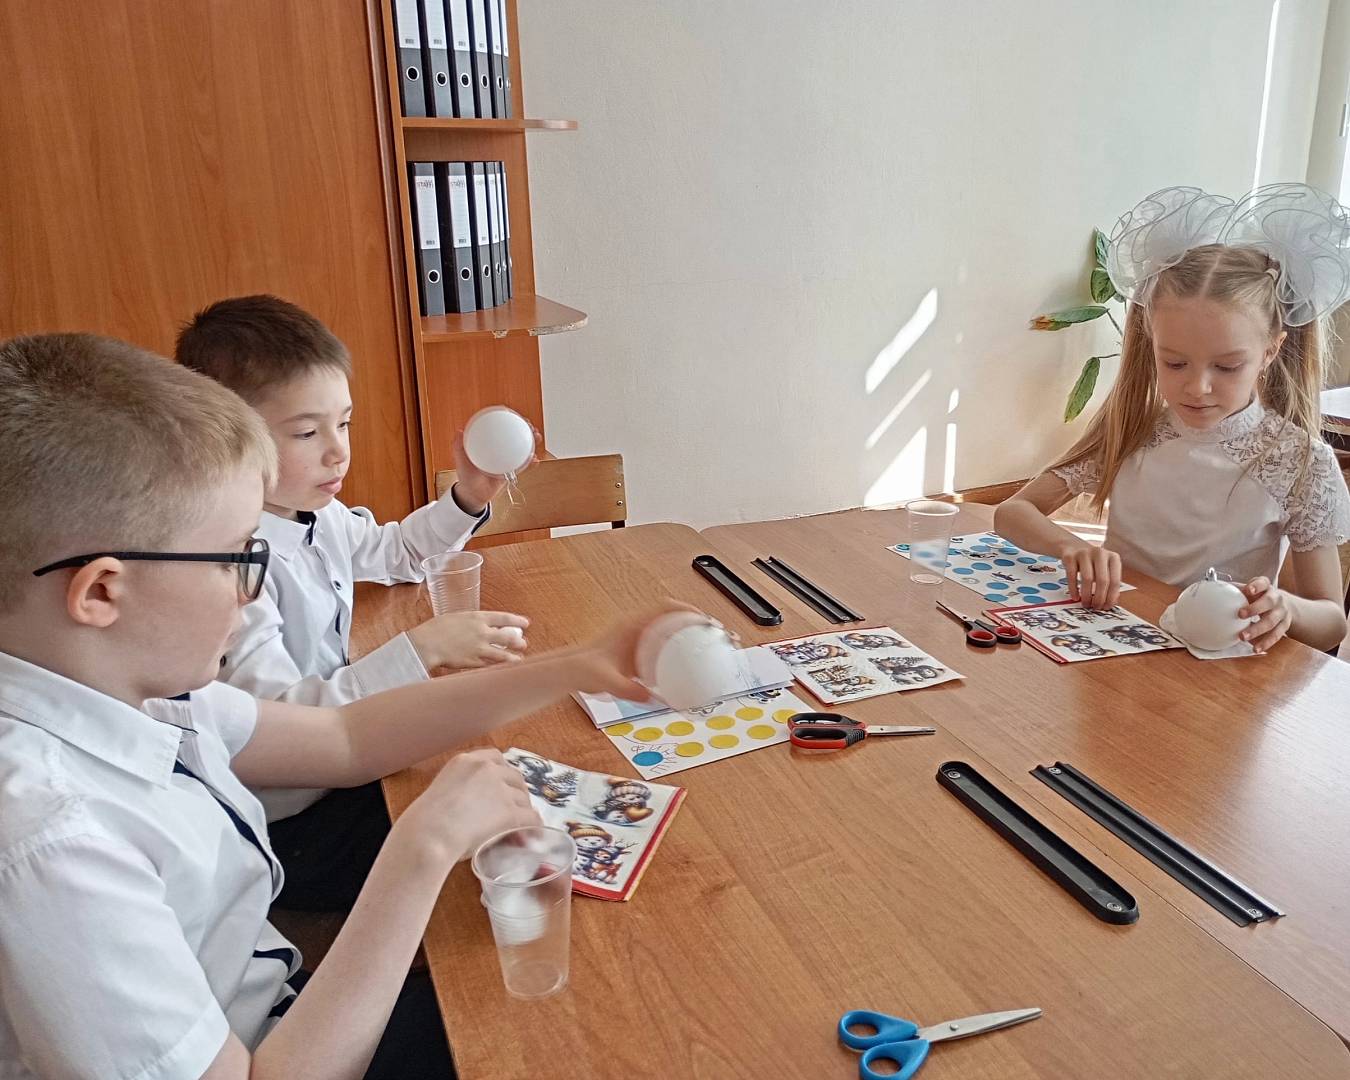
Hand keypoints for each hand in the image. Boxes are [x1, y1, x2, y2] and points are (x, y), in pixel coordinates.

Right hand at [401, 748, 540, 864]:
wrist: (429, 835)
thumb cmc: (425, 821)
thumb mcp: (442, 792)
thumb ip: (462, 790)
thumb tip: (478, 807)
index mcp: (465, 761)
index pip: (494, 757)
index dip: (502, 772)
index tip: (503, 784)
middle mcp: (486, 769)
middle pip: (514, 776)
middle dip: (516, 792)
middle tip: (514, 808)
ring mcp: (500, 789)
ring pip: (522, 798)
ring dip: (522, 811)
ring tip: (519, 827)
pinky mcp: (510, 811)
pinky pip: (529, 817)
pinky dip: (532, 827)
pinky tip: (531, 835)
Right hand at [407, 611, 529, 669]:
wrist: (426, 644)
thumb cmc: (436, 629)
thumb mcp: (456, 618)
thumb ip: (470, 622)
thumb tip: (478, 625)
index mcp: (477, 617)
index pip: (504, 618)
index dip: (517, 620)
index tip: (526, 623)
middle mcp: (482, 632)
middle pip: (508, 637)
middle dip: (518, 641)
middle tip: (523, 644)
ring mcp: (479, 648)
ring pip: (502, 654)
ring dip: (513, 657)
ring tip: (519, 660)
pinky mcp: (473, 662)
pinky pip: (490, 665)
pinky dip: (497, 667)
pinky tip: (502, 669)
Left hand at [449, 428, 540, 514]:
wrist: (474, 495)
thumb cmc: (466, 477)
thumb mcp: (461, 461)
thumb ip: (458, 447)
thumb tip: (459, 431)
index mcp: (487, 445)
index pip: (499, 428)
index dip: (508, 420)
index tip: (514, 414)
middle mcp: (498, 450)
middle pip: (514, 436)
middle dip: (525, 428)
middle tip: (530, 425)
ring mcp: (506, 460)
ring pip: (522, 448)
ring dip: (531, 442)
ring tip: (536, 437)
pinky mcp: (511, 471)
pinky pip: (523, 465)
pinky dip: (530, 462)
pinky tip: (535, 460)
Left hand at [572, 601, 704, 701]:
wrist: (571, 671)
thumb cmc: (584, 668)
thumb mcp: (605, 679)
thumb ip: (625, 689)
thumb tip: (649, 698)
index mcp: (631, 625)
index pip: (664, 607)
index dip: (687, 609)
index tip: (705, 619)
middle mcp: (638, 628)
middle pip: (674, 616)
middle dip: (698, 621)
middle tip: (718, 634)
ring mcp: (639, 639)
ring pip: (672, 630)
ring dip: (692, 634)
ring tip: (713, 646)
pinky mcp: (639, 652)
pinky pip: (665, 646)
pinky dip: (681, 650)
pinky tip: (691, 664)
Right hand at [1058, 542, 1121, 608]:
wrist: (1074, 547)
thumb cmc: (1092, 562)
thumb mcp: (1105, 569)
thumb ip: (1109, 582)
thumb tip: (1110, 602)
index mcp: (1113, 557)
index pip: (1115, 580)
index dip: (1111, 596)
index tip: (1107, 606)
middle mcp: (1100, 553)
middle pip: (1102, 580)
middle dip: (1099, 597)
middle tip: (1095, 607)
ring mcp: (1084, 553)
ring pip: (1087, 578)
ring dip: (1086, 595)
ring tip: (1086, 603)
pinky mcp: (1070, 556)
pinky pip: (1072, 576)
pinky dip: (1074, 589)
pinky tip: (1075, 597)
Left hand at [1239, 577, 1291, 652]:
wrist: (1285, 605)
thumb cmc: (1259, 597)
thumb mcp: (1250, 590)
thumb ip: (1235, 590)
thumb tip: (1212, 589)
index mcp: (1266, 587)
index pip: (1263, 583)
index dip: (1256, 585)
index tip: (1248, 590)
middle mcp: (1277, 598)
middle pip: (1269, 602)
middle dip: (1255, 609)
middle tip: (1240, 614)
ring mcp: (1282, 612)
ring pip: (1271, 621)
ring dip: (1257, 630)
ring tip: (1242, 637)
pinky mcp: (1284, 625)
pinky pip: (1276, 635)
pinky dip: (1265, 642)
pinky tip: (1255, 648)